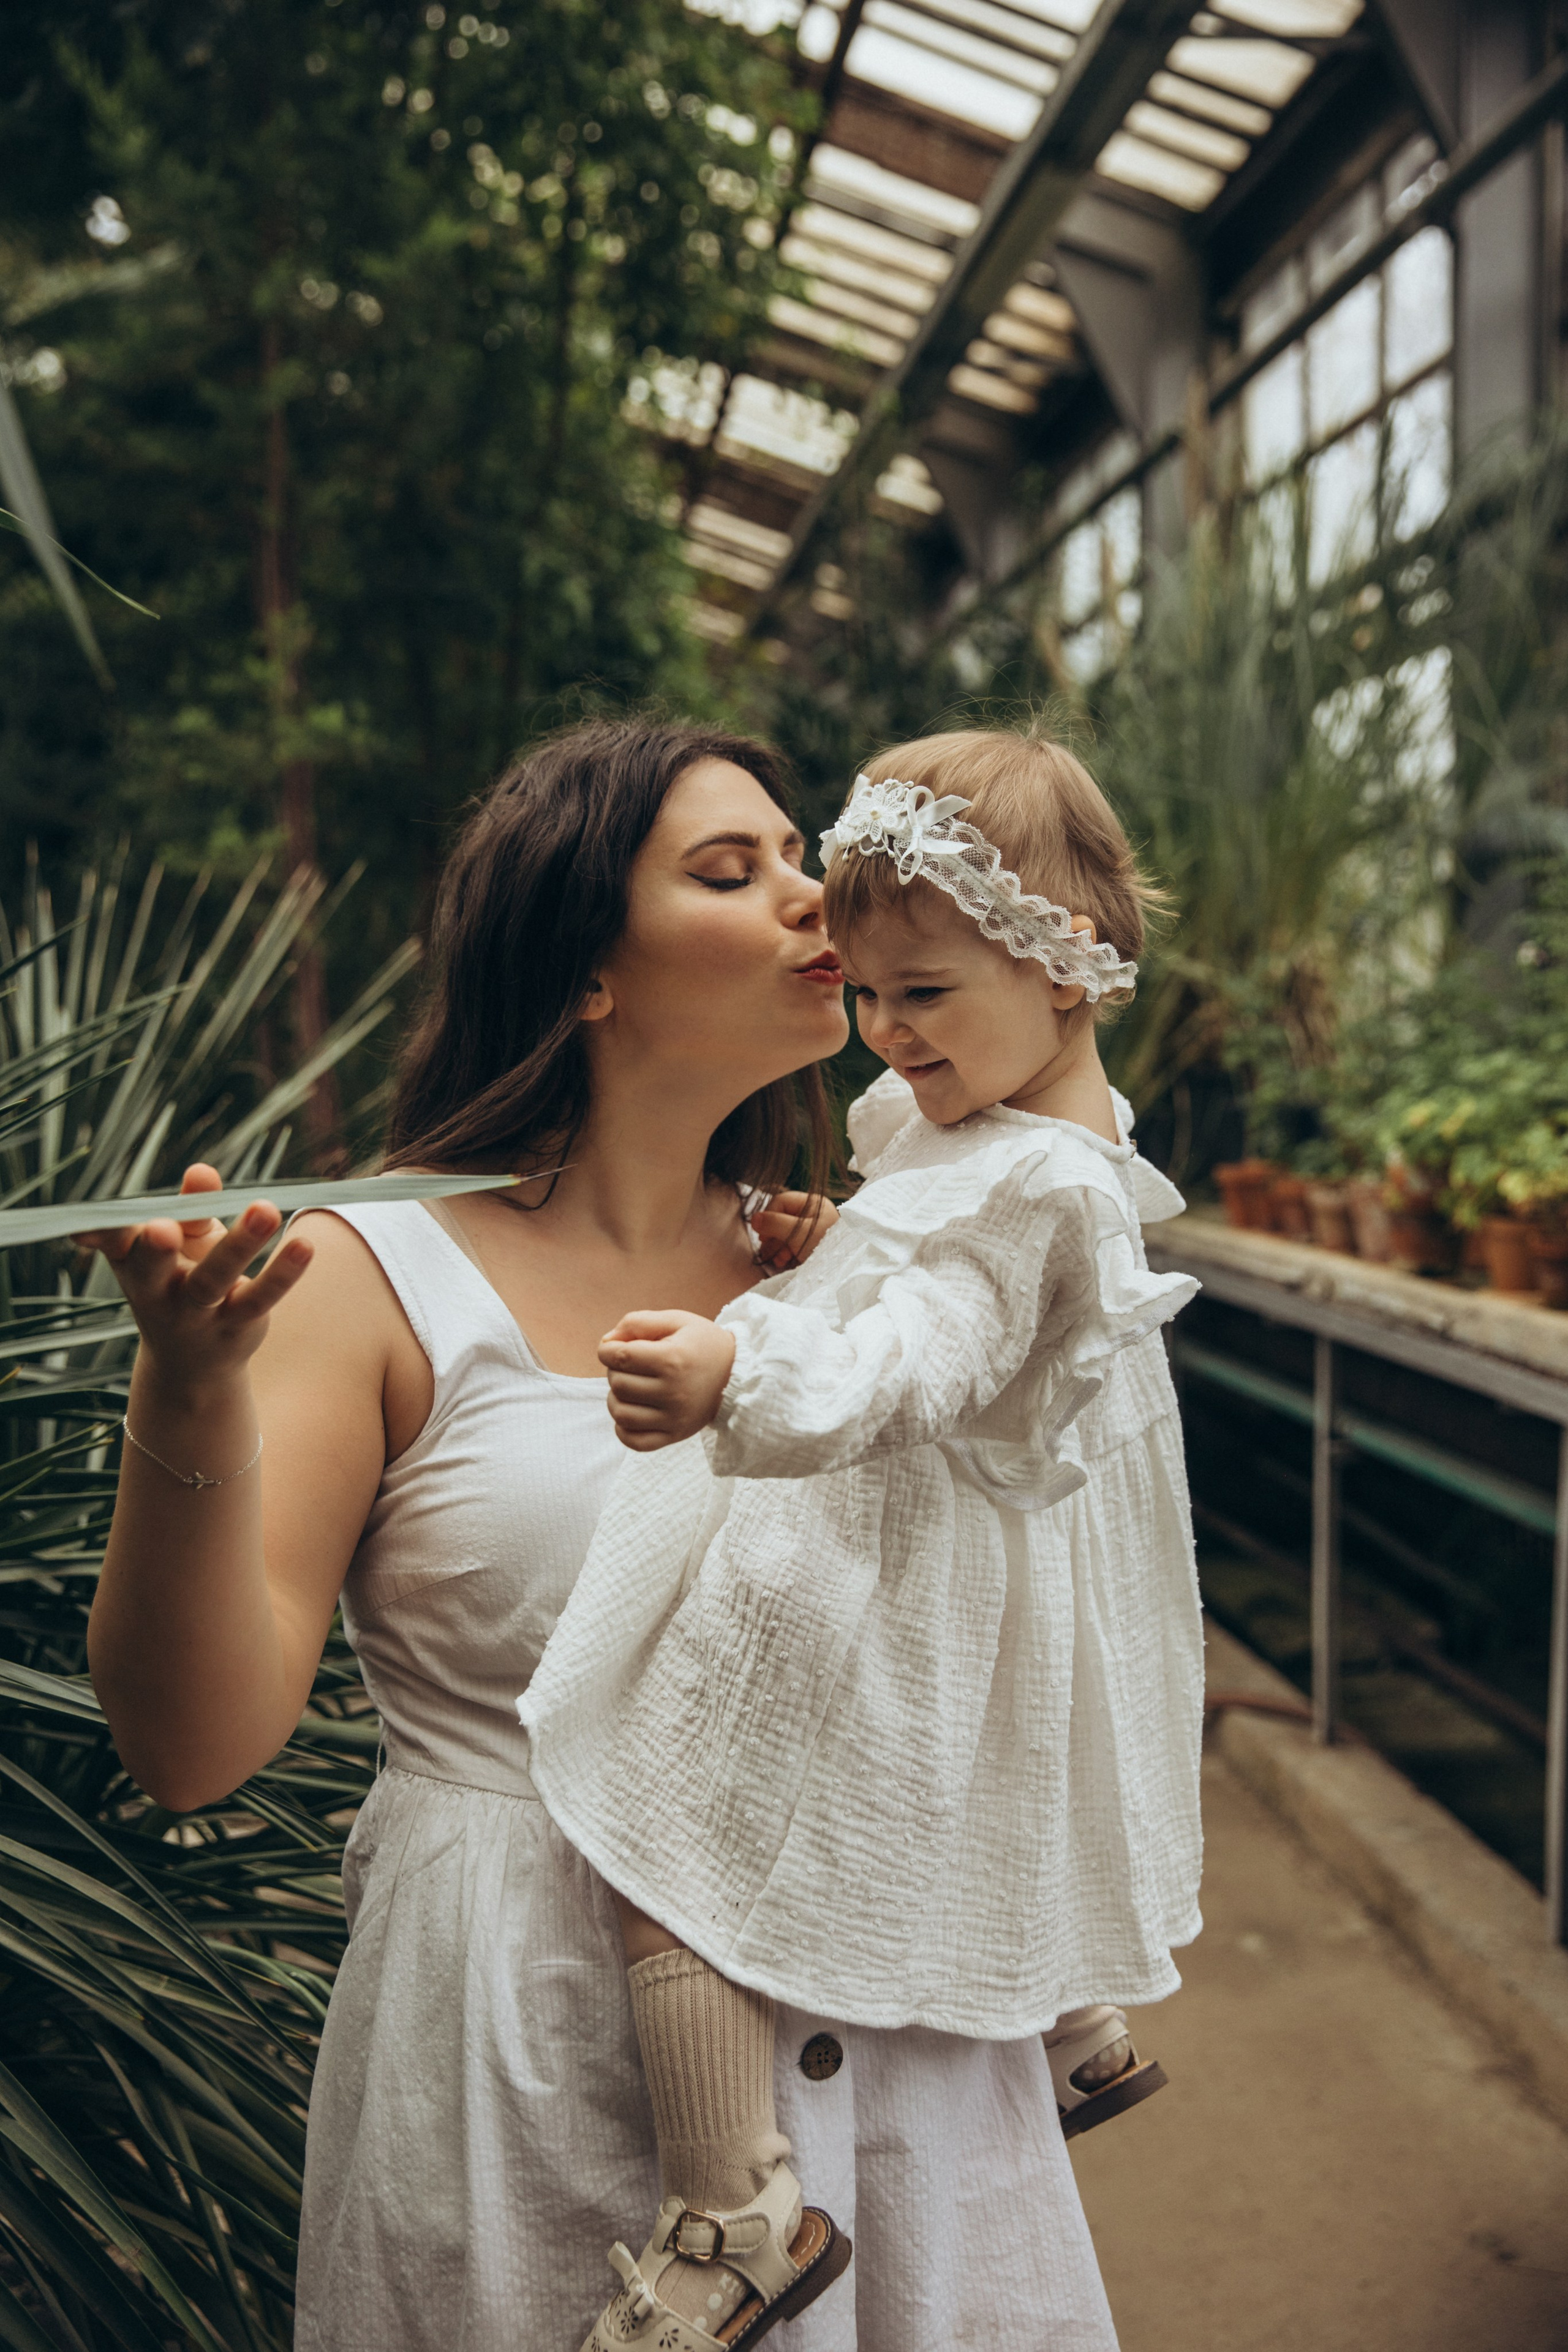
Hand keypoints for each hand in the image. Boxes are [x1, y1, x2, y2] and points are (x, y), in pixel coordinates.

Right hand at [78, 1163, 314, 1402]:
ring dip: (237, 1245)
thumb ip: (192, 1208)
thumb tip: (201, 1171)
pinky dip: (282, 1274)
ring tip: (266, 1208)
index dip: (101, 1231)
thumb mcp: (183, 1244)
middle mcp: (157, 1290)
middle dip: (156, 1247)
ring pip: (212, 1280)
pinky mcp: (236, 1324)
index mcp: (133, 1262)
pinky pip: (258, 1299)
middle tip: (164, 1228)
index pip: (115, 1241)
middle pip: (154, 1267)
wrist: (192, 1365)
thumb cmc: (180, 1283)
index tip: (87, 1226)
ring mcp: (195, 1313)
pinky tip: (304, 1245)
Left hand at [598, 1309, 737, 1451]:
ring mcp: (674, 1418)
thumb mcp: (677, 1321)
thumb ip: (639, 1322)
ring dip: (616, 1398)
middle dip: (615, 1371)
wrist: (738, 1375)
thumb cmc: (702, 1344)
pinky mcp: (675, 1435)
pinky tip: (632, 1411)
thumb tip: (606, 1342)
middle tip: (630, 1365)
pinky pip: (634, 1441)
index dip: (606, 1349)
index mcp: (672, 1359)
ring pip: (621, 1414)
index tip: (614, 1347)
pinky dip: (623, 1428)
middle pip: (618, 1384)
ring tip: (630, 1388)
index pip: (619, 1357)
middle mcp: (673, 1392)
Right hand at [749, 1190, 838, 1271]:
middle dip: (773, 1236)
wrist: (844, 1269)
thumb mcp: (798, 1232)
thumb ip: (774, 1223)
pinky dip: (784, 1252)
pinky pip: (789, 1244)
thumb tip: (754, 1219)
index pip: (780, 1202)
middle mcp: (810, 1214)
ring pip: (782, 1233)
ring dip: (777, 1246)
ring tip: (780, 1259)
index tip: (764, 1235)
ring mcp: (810, 1229)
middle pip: (779, 1218)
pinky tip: (785, 1261)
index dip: (768, 1217)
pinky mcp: (808, 1244)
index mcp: (812, 1203)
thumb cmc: (826, 1245)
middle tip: (771, 1250)